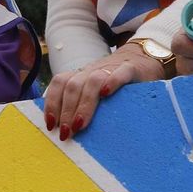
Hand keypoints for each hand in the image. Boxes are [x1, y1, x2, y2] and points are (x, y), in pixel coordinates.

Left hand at [42, 45, 164, 140]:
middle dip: (66, 111)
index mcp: (80, 76)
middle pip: (73, 85)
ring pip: (92, 81)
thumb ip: (80, 103)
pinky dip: (112, 82)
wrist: (142, 58)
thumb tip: (62, 129)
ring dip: (84, 104)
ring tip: (80, 125)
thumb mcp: (94, 90)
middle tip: (66, 133)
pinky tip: (106, 94)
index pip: (60, 83)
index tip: (50, 125)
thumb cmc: (115, 82)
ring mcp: (111, 68)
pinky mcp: (130, 69)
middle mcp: (92, 71)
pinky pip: (120, 73)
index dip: (52, 103)